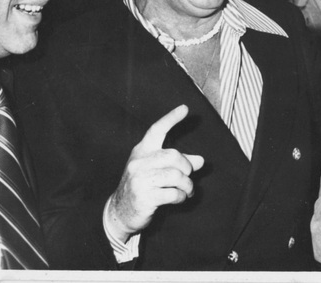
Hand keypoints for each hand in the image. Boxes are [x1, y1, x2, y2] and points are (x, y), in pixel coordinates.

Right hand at [106, 105, 203, 241]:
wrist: (120, 212)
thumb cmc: (142, 187)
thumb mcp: (156, 170)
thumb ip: (177, 163)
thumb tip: (201, 160)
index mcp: (141, 151)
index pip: (156, 130)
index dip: (171, 118)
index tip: (185, 108)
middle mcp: (139, 162)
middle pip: (173, 155)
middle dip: (186, 167)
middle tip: (188, 177)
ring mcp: (139, 180)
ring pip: (176, 176)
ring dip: (187, 185)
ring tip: (187, 191)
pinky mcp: (144, 197)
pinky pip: (173, 193)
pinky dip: (181, 197)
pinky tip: (180, 199)